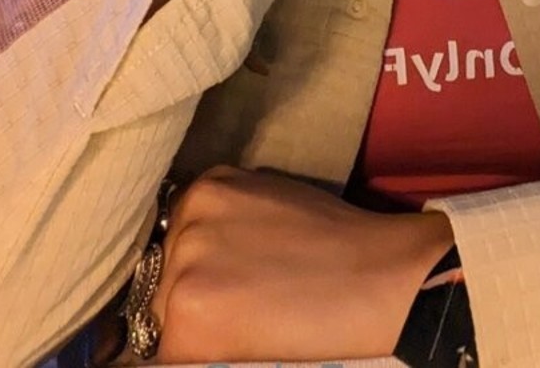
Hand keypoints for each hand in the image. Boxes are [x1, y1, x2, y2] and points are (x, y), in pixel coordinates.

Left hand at [150, 166, 453, 364]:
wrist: (375, 276)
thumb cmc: (335, 239)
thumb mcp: (267, 198)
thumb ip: (225, 215)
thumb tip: (199, 247)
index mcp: (206, 188)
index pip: (173, 234)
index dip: (195, 263)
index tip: (221, 280)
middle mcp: (186, 223)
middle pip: (163, 273)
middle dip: (193, 291)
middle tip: (241, 302)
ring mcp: (182, 271)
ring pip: (164, 314)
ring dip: (195, 325)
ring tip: (247, 321)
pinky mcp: (186, 322)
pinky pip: (171, 352)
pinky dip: (198, 353)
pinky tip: (239, 344)